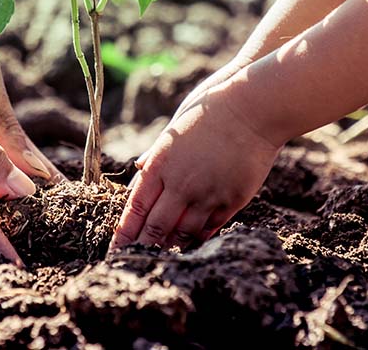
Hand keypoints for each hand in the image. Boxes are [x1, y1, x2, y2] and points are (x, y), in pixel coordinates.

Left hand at [111, 76, 283, 249]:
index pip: (136, 208)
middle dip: (143, 247)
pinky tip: (193, 241)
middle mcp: (180, 183)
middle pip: (156, 227)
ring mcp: (207, 194)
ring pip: (183, 232)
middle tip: (134, 261)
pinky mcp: (232, 199)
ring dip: (171, 245)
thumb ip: (156, 157)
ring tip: (162, 255)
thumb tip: (139, 174)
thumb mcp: (173, 131)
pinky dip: (199, 236)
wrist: (251, 108)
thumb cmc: (208, 111)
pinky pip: (211, 226)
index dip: (125, 233)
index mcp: (160, 164)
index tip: (116, 249)